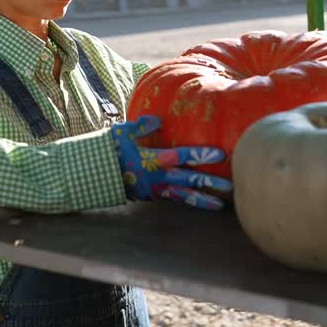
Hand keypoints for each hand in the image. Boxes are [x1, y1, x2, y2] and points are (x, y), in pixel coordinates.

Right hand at [111, 116, 231, 210]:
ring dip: (204, 201)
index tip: (220, 155)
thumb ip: (141, 126)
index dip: (200, 155)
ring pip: (184, 197)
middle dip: (210, 183)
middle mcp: (157, 177)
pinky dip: (190, 202)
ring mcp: (155, 189)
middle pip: (189, 181)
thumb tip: (158, 120)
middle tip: (232, 185)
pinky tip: (205, 204)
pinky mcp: (153, 196)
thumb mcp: (122, 132)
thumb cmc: (108, 150)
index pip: (181, 157)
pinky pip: (175, 199)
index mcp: (152, 160)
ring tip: (222, 206)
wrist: (93, 176)